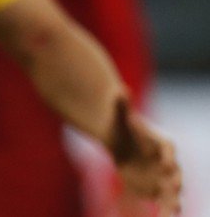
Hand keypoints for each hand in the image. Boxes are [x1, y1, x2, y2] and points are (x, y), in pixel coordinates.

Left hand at [108, 97, 181, 215]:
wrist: (120, 140)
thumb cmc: (122, 126)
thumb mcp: (120, 115)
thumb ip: (122, 104)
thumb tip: (120, 90)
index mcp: (162, 142)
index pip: (168, 149)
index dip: (167, 156)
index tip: (164, 163)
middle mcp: (168, 161)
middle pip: (174, 172)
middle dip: (175, 180)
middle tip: (173, 188)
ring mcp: (163, 177)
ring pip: (172, 191)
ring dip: (173, 201)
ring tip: (174, 212)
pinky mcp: (155, 189)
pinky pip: (162, 202)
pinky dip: (164, 211)